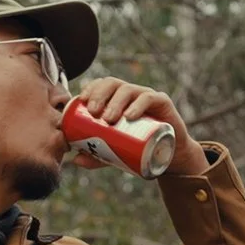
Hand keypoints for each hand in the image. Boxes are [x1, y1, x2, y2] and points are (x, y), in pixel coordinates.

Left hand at [70, 76, 209, 175]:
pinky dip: (138, 105)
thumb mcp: (115, 155)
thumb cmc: (140, 149)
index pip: (102, 85)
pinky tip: (129, 116)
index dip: (91, 88)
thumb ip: (96, 157)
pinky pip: (149, 98)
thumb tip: (74, 159)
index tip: (81, 102)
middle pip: (113, 84)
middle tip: (93, 112)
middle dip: (100, 95)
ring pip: (128, 90)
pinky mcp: (162, 103)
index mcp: (118, 99)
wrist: (170, 156)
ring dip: (116, 101)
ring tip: (108, 118)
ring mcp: (147, 96)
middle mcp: (132, 94)